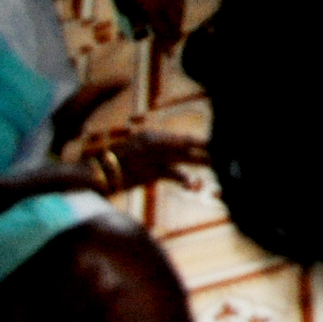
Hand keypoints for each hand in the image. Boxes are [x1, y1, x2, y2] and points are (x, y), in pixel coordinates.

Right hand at [88, 130, 209, 193]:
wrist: (94, 173)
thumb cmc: (114, 166)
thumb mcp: (136, 153)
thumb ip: (155, 154)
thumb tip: (172, 159)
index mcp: (152, 136)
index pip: (183, 139)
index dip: (202, 143)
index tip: (218, 144)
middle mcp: (155, 141)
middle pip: (189, 144)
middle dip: (208, 148)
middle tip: (228, 149)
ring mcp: (154, 155)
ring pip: (185, 156)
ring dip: (204, 160)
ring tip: (221, 163)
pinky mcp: (150, 170)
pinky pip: (173, 174)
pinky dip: (185, 179)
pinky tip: (194, 185)